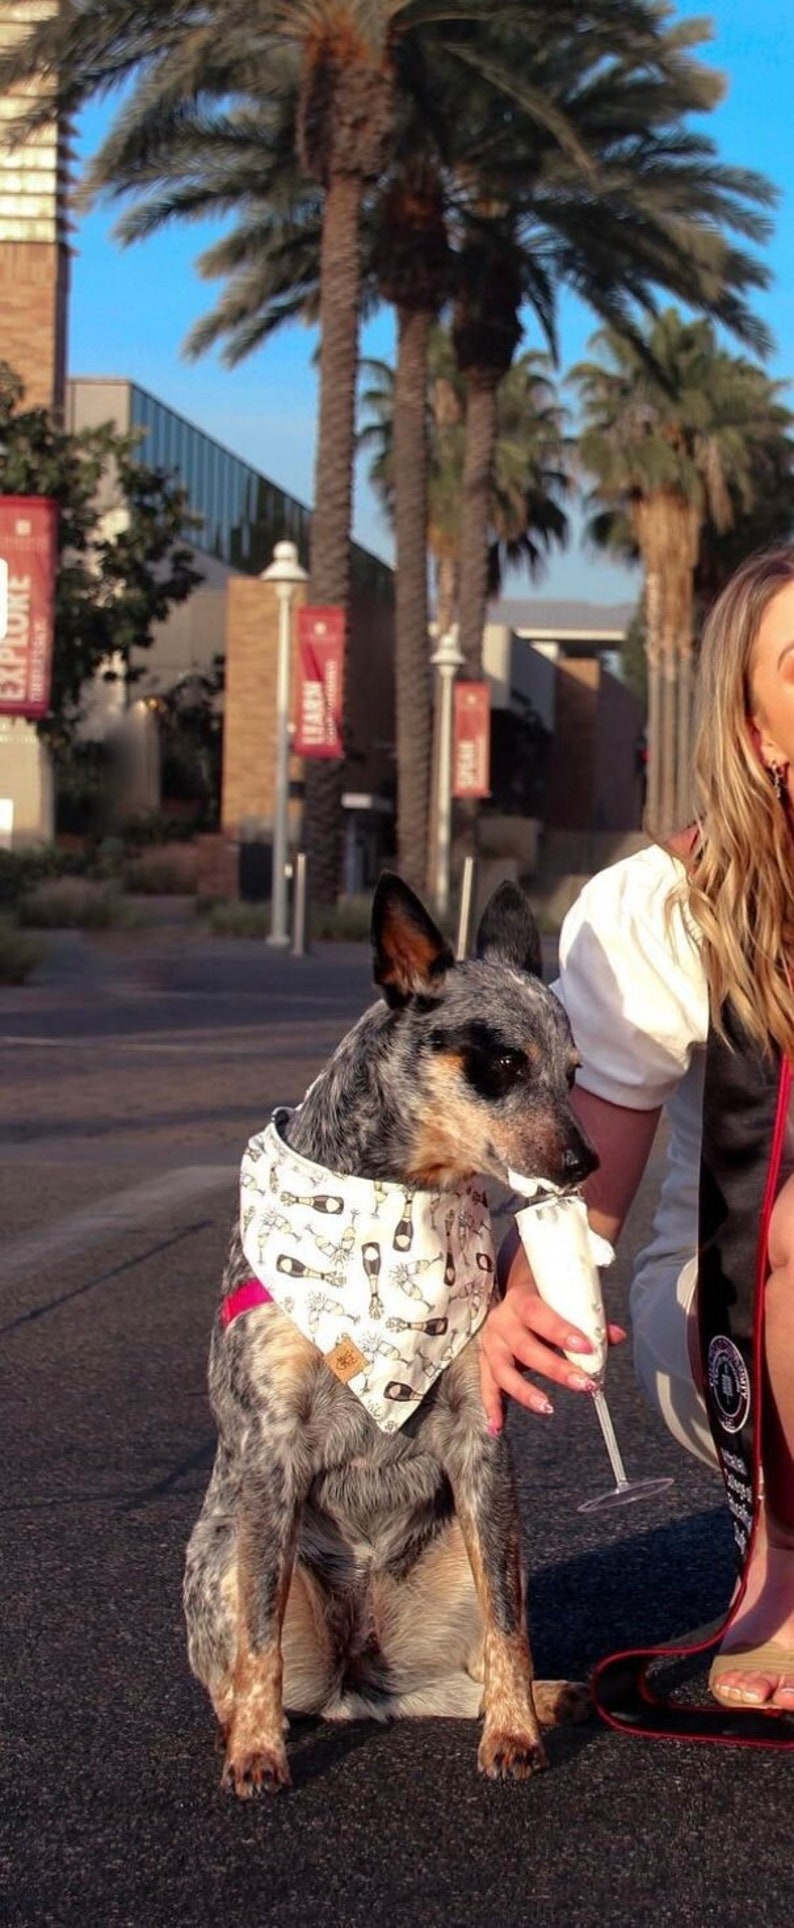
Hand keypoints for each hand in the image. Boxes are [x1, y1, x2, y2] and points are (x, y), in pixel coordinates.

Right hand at [480, 1240, 625, 1433]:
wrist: (517, 1294)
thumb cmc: (545, 1299)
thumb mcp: (563, 1302)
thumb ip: (589, 1319)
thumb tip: (617, 1336)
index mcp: (521, 1299)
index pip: (538, 1314)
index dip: (561, 1331)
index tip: (586, 1346)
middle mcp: (502, 1321)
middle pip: (525, 1347)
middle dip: (555, 1368)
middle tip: (583, 1383)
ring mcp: (491, 1343)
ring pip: (503, 1371)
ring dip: (525, 1392)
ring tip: (547, 1407)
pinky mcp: (486, 1361)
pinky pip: (487, 1387)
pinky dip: (492, 1407)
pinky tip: (498, 1426)